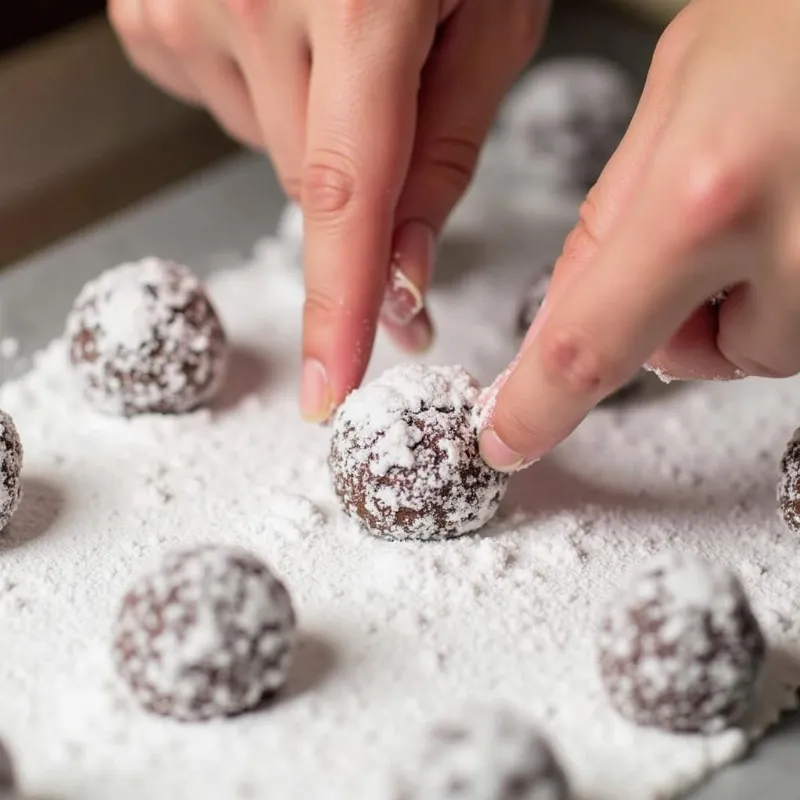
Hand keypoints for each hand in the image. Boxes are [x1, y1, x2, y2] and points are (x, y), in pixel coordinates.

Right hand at [108, 0, 547, 421]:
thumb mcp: (490, 13)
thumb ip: (444, 152)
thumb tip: (404, 272)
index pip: (343, 202)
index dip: (338, 309)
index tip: (329, 388)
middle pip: (317, 190)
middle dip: (369, 189)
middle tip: (401, 103)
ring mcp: (185, 1)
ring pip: (272, 152)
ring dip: (322, 131)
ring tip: (348, 39)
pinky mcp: (150, 11)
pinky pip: (226, 105)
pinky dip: (270, 93)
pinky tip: (290, 29)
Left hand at [480, 0, 799, 471]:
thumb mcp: (680, 86)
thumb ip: (615, 209)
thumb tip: (571, 307)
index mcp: (705, 196)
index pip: (588, 347)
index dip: (538, 407)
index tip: (509, 440)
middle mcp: (789, 250)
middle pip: (694, 357)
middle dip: (677, 311)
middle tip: (708, 219)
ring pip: (763, 343)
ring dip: (746, 294)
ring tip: (778, 192)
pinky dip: (789, 284)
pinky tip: (798, 208)